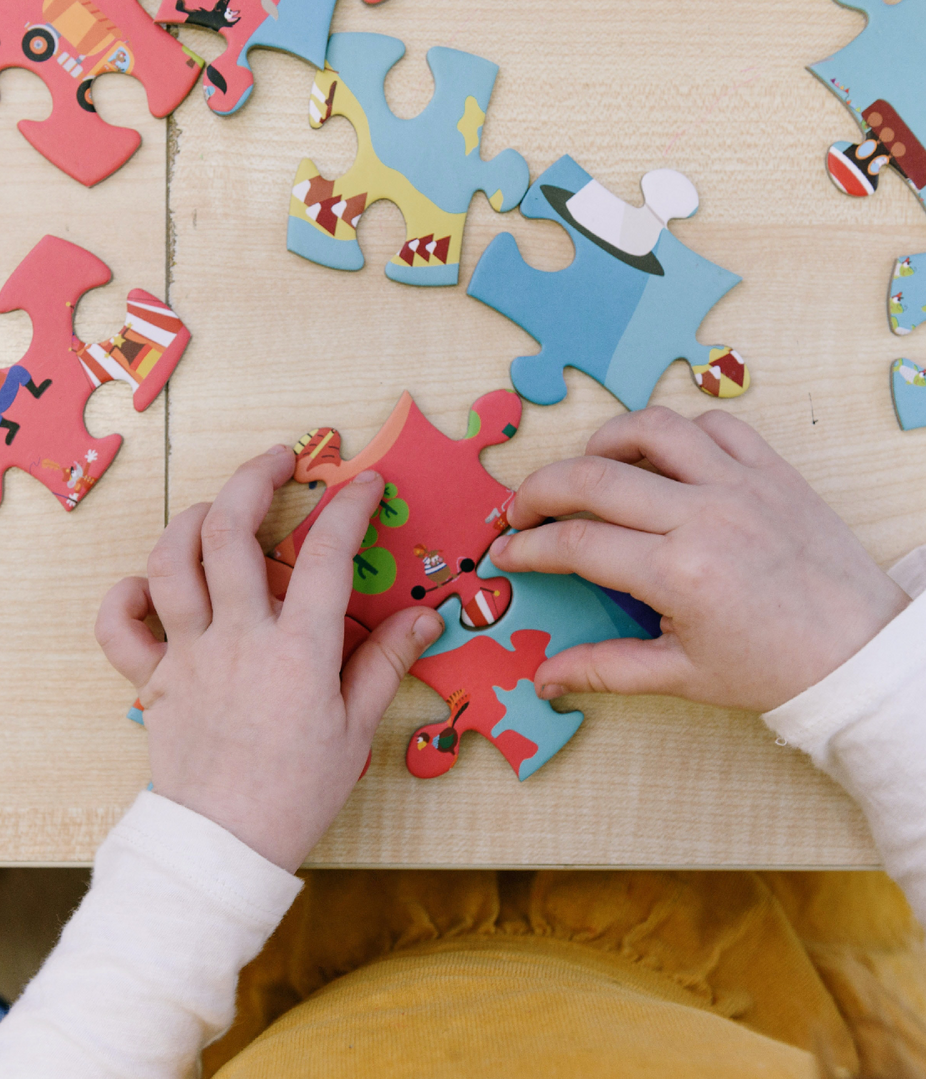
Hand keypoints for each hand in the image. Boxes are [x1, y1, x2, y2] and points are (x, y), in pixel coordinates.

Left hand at [95, 447, 443, 872]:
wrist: (226, 844)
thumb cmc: (298, 790)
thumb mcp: (357, 728)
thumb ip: (387, 662)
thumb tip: (425, 616)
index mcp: (298, 648)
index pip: (329, 554)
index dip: (350, 507)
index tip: (365, 483)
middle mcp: (239, 636)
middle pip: (230, 531)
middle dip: (254, 479)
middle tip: (279, 460)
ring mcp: (190, 653)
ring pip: (171, 562)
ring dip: (191, 521)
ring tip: (217, 508)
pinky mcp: (156, 679)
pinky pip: (120, 628)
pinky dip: (126, 596)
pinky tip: (148, 585)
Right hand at [489, 407, 909, 713]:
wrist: (865, 652)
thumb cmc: (774, 669)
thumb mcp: (683, 677)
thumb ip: (605, 668)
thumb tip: (543, 678)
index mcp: (677, 572)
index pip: (576, 544)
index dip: (528, 547)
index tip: (506, 552)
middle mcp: (704, 515)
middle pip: (594, 478)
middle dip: (539, 489)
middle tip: (520, 509)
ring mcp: (740, 483)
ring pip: (651, 429)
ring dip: (604, 439)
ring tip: (586, 467)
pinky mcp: (772, 469)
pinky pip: (714, 425)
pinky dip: (677, 432)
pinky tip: (661, 458)